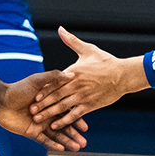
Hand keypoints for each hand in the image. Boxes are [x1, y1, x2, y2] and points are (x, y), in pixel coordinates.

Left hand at [0, 72, 88, 151]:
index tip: (85, 127)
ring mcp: (40, 125)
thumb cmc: (19, 88)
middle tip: (84, 142)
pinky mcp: (32, 132)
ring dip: (67, 142)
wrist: (1, 100)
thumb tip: (71, 74)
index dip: (77, 120)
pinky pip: (44, 140)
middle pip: (64, 127)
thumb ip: (53, 78)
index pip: (67, 114)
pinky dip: (53, 144)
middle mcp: (48, 115)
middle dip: (74, 135)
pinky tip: (62, 149)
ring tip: (77, 148)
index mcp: (51, 104)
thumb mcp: (37, 81)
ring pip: (56, 135)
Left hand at [28, 27, 148, 127]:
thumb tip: (60, 29)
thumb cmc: (106, 61)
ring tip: (38, 120)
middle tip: (30, 111)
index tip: (33, 96)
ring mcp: (82, 96)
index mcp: (73, 72)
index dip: (43, 90)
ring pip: (62, 107)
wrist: (123, 75)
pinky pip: (74, 115)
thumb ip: (71, 41)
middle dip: (42, 104)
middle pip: (55, 96)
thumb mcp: (87, 49)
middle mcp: (76, 85)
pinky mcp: (90, 105)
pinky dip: (64, 121)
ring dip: (49, 114)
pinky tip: (55, 126)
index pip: (54, 82)